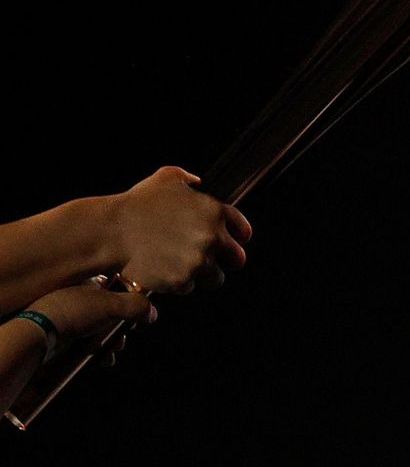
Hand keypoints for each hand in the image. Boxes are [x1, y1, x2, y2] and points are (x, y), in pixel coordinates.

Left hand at [28, 276, 152, 364]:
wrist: (39, 333)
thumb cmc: (75, 312)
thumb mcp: (112, 304)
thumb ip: (136, 306)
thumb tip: (153, 313)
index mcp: (89, 283)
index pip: (117, 287)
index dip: (130, 300)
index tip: (137, 314)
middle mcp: (79, 297)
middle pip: (109, 311)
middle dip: (120, 327)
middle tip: (124, 336)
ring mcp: (70, 316)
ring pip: (98, 328)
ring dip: (110, 342)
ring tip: (113, 352)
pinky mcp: (62, 333)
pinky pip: (85, 341)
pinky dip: (96, 350)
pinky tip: (102, 358)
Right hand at [110, 166, 251, 293]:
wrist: (109, 232)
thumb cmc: (134, 205)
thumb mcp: (165, 179)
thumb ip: (186, 179)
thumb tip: (196, 182)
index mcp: (214, 211)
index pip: (243, 230)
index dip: (238, 237)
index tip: (234, 242)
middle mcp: (212, 236)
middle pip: (237, 259)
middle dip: (226, 261)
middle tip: (211, 261)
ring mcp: (198, 260)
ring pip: (216, 278)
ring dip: (204, 275)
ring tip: (185, 269)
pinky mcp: (182, 280)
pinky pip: (190, 288)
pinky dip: (180, 284)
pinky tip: (166, 273)